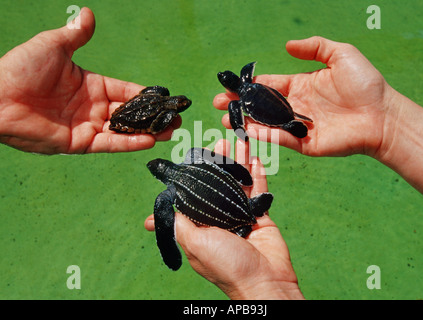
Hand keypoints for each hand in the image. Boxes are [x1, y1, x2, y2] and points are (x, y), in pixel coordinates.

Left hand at [0, 7, 179, 153]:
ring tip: (170, 131)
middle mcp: (92, 107)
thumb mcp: (53, 45)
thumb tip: (89, 13)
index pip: (125, 90)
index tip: (165, 97)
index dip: (145, 95)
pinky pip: (109, 143)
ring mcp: (86, 126)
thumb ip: (76, 34)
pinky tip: (148, 140)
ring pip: (124, 131)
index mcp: (90, 84)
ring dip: (147, 132)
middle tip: (175, 119)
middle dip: (153, 117)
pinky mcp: (78, 143)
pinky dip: (128, 143)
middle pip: (129, 113)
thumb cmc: (21, 68)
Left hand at [145, 139, 303, 299]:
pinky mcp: (260, 215)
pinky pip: (258, 190)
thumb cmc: (227, 265)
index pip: (194, 194)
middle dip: (218, 161)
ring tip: (238, 139)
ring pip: (238, 182)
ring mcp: (240, 215)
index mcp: (201, 226)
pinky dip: (257, 174)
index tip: (192, 155)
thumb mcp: (195, 243)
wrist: (264, 280)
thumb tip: (156, 215)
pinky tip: (255, 157)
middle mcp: (219, 218)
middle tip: (218, 140)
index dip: (194, 175)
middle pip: (218, 183)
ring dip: (238, 161)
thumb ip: (179, 225)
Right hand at [213, 36, 392, 156]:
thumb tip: (287, 45)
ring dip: (244, 122)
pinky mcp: (304, 143)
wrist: (383, 115)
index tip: (230, 86)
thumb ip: (315, 47)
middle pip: (260, 105)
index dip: (248, 86)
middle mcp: (296, 105)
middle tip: (218, 103)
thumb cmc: (366, 84)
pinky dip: (262, 135)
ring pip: (265, 123)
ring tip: (224, 119)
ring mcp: (298, 125)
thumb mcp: (341, 55)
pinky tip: (246, 130)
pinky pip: (280, 138)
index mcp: (301, 85)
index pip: (269, 85)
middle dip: (238, 104)